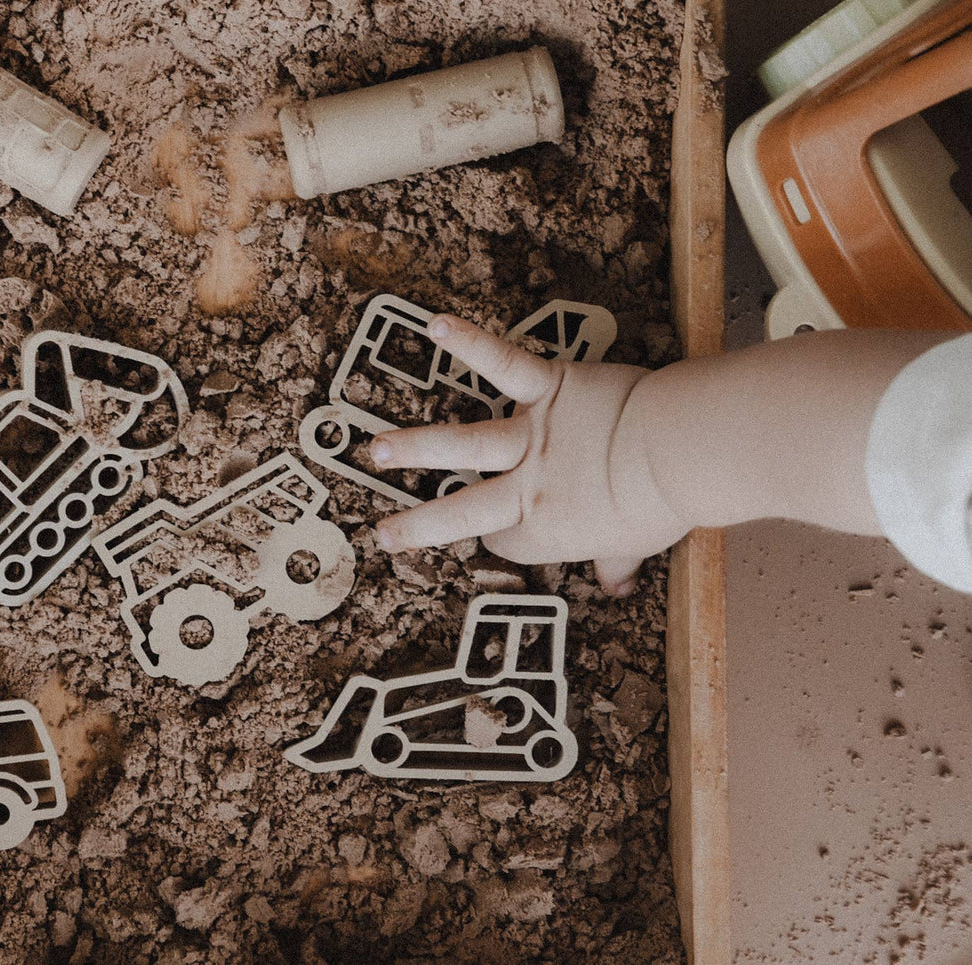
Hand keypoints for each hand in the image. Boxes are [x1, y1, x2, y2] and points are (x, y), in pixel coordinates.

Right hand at [370, 313, 691, 595]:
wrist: (680, 450)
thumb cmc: (663, 501)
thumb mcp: (637, 543)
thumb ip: (616, 562)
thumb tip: (619, 585)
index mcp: (546, 530)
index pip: (505, 542)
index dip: (502, 540)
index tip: (500, 534)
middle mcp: (528, 486)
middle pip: (462, 511)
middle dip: (417, 524)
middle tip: (381, 532)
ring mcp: (533, 435)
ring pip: (463, 444)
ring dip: (416, 446)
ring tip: (378, 451)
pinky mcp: (548, 388)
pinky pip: (502, 363)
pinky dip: (469, 342)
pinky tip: (435, 326)